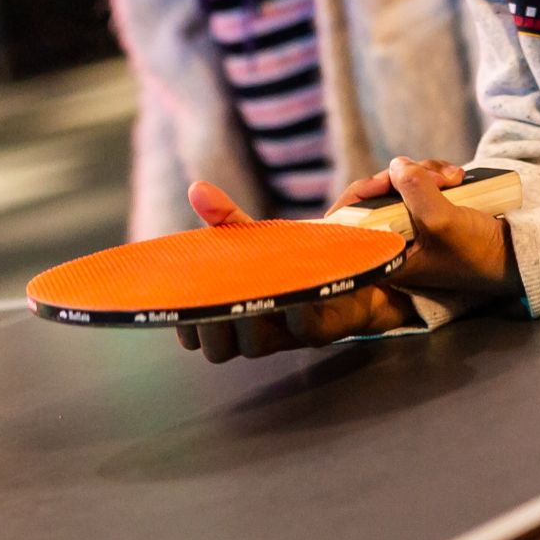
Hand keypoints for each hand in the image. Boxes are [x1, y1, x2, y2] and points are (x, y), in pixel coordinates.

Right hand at [172, 181, 417, 361]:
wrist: (359, 271)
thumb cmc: (300, 260)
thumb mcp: (258, 239)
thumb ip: (226, 219)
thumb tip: (197, 189)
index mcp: (236, 315)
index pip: (194, 336)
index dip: (183, 323)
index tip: (180, 296)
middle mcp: (259, 332)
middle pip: (218, 349)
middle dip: (209, 323)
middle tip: (210, 292)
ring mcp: (289, 335)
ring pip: (253, 345)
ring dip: (247, 316)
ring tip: (248, 286)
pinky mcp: (323, 329)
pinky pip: (304, 328)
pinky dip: (294, 307)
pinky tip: (293, 286)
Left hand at [329, 159, 519, 299]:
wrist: (518, 255)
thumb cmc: (478, 251)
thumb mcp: (442, 220)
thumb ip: (415, 190)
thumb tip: (397, 164)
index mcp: (389, 257)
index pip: (351, 224)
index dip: (362, 194)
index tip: (387, 179)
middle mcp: (397, 243)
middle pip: (379, 196)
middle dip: (406, 178)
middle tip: (439, 179)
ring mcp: (415, 228)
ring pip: (403, 186)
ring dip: (428, 173)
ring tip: (456, 178)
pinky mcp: (432, 215)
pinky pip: (422, 186)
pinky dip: (437, 177)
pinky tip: (459, 178)